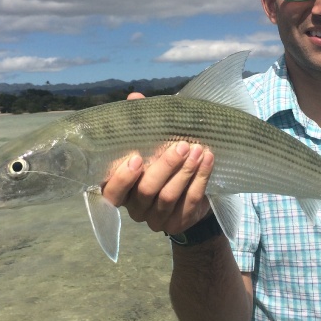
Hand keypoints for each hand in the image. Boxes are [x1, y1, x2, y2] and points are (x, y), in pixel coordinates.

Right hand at [102, 93, 214, 233]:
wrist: (190, 193)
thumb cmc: (162, 164)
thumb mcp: (151, 144)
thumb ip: (141, 125)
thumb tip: (135, 98)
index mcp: (122, 190)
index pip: (112, 192)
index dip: (122, 178)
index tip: (137, 158)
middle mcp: (135, 208)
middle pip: (146, 191)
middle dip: (165, 167)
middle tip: (181, 146)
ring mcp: (157, 219)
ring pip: (169, 197)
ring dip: (185, 172)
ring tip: (199, 150)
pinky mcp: (178, 223)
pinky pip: (190, 202)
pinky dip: (200, 180)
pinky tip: (208, 161)